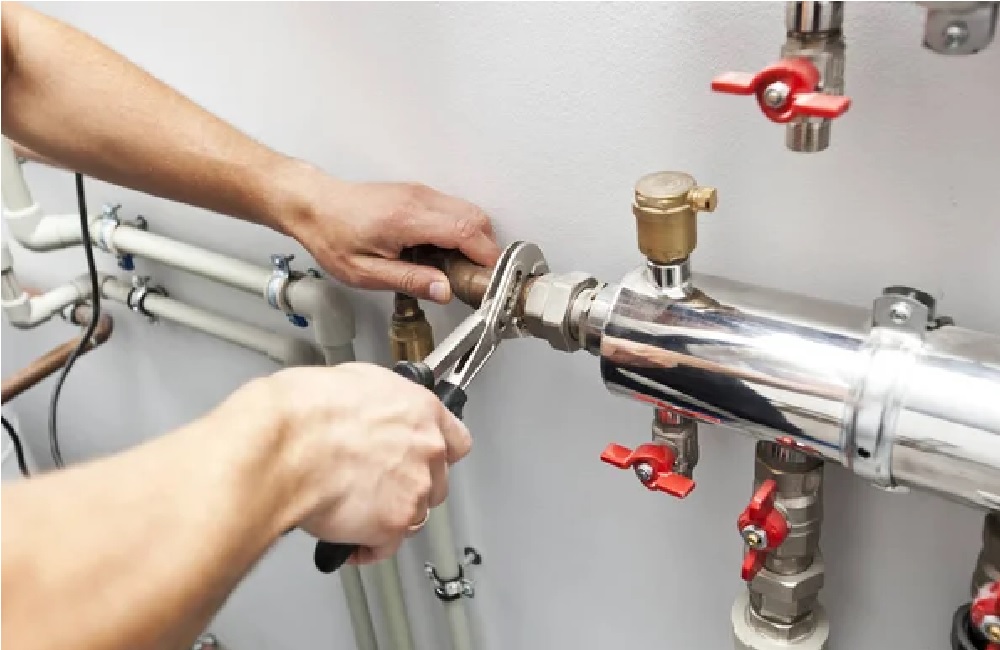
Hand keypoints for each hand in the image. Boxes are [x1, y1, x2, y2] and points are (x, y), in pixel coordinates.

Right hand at [260, 363, 470, 563]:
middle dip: (409, 487)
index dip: (436, 455)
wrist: (288, 445)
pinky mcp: (393, 524)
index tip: (422, 460)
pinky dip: (368, 547)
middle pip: (436, 481)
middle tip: (377, 485)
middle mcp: (426, 449)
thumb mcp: (352, 381)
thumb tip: (370, 414)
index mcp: (421, 410)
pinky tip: (348, 538)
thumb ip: (378, 406)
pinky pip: (386, 546)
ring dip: (390, 516)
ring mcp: (414, 488)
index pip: (456, 441)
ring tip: (355, 510)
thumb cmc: (306, 411)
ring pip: (415, 515)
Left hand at [271, 160, 500, 303]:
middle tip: (474, 277)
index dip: (486, 256)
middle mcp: (419, 199)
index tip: (489, 277)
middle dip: (486, 249)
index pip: (466, 231)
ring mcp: (421, 193)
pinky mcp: (419, 194)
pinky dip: (461, 231)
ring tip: (456, 268)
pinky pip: (455, 209)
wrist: (314, 205)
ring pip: (469, 211)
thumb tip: (444, 290)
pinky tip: (442, 252)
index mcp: (407, 219)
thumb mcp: (366, 273)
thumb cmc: (333, 235)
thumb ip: (410, 280)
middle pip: (477, 218)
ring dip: (474, 240)